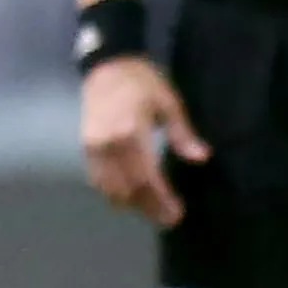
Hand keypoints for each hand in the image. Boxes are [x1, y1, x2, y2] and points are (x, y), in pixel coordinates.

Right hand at [82, 55, 206, 227]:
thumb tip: (201, 158)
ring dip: (132, 204)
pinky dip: (114, 193)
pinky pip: (98, 181)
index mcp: (130, 132)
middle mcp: (108, 145)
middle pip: (128, 189)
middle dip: (149, 208)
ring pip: (110, 189)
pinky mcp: (86, 149)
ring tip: (153, 211)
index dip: (161, 200)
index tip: (176, 214)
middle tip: (169, 220)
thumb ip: (182, 133)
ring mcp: (93, 149)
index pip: (146, 178)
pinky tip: (131, 197)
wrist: (106, 67)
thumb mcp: (168, 102)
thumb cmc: (142, 81)